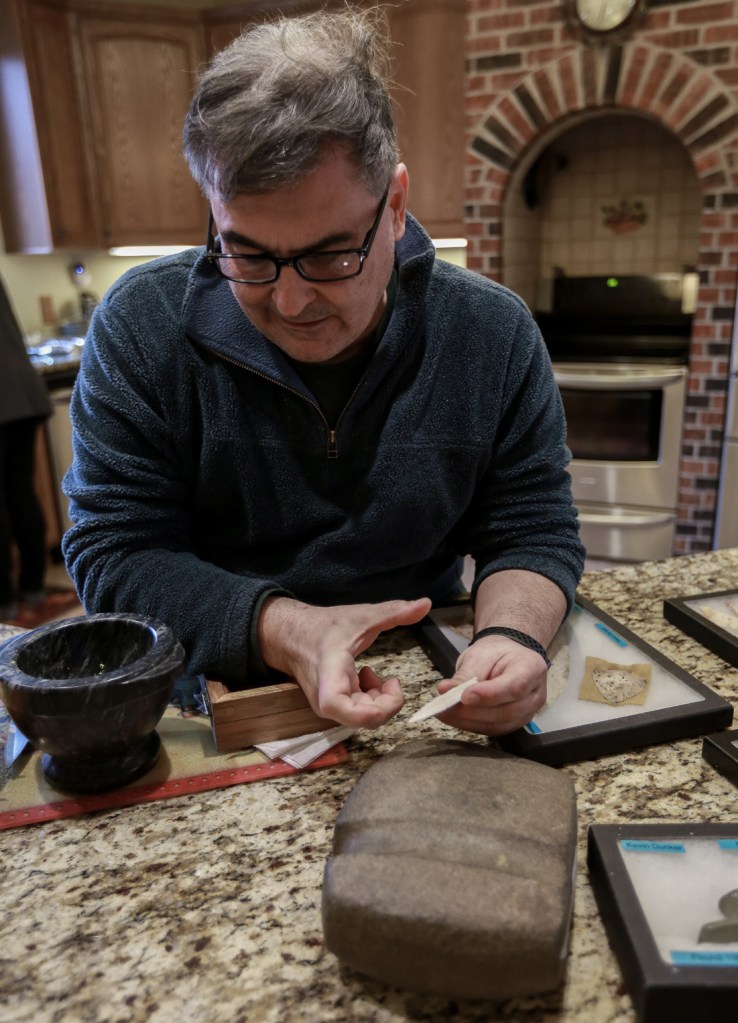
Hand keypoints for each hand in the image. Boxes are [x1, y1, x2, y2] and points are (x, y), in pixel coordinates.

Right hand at [258, 595, 431, 728]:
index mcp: (332, 678)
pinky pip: (358, 713)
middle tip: (391, 680)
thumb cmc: (325, 627)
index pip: (350, 712)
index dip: (382, 708)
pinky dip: (370, 699)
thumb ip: (394, 612)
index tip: (393, 682)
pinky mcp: (333, 707)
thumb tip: (426, 603)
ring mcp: (330, 707)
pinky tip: (366, 678)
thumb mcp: (362, 615)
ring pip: (364, 719)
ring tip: (377, 677)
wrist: (292, 637)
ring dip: (379, 701)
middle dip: (388, 702)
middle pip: (365, 720)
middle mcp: (328, 701)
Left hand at [435, 635, 547, 735]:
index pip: (515, 687)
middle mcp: (535, 695)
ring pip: (498, 725)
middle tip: (445, 705)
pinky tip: (452, 717)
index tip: (464, 696)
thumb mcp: (480, 654)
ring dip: (467, 721)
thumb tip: (446, 691)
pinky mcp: (512, 724)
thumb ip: (466, 674)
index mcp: (532, 669)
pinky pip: (491, 730)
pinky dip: (469, 725)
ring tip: (443, 712)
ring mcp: (526, 713)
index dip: (489, 695)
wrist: (505, 659)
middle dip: (473, 711)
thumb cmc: (496, 653)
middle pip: (507, 711)